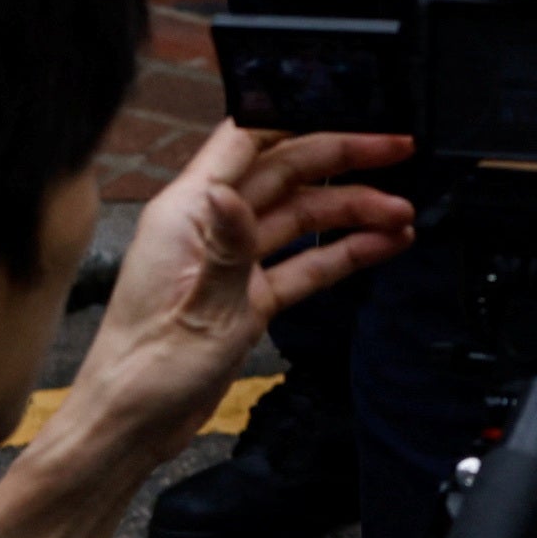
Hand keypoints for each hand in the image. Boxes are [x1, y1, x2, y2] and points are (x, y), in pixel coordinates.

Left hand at [71, 117, 415, 438]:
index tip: (347, 111)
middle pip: (286, 172)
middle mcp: (210, 226)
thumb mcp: (198, 308)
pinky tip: (382, 246)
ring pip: (302, 216)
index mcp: (186, 212)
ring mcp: (232, 260)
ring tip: (403, 211)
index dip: (298, 118)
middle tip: (397, 151)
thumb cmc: (147, 370)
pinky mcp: (247, 295)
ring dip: (353, 211)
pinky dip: (343, 252)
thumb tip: (230, 192)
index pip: (246, 140)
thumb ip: (224, 247)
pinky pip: (304, 262)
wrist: (134, 426)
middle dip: (343, 159)